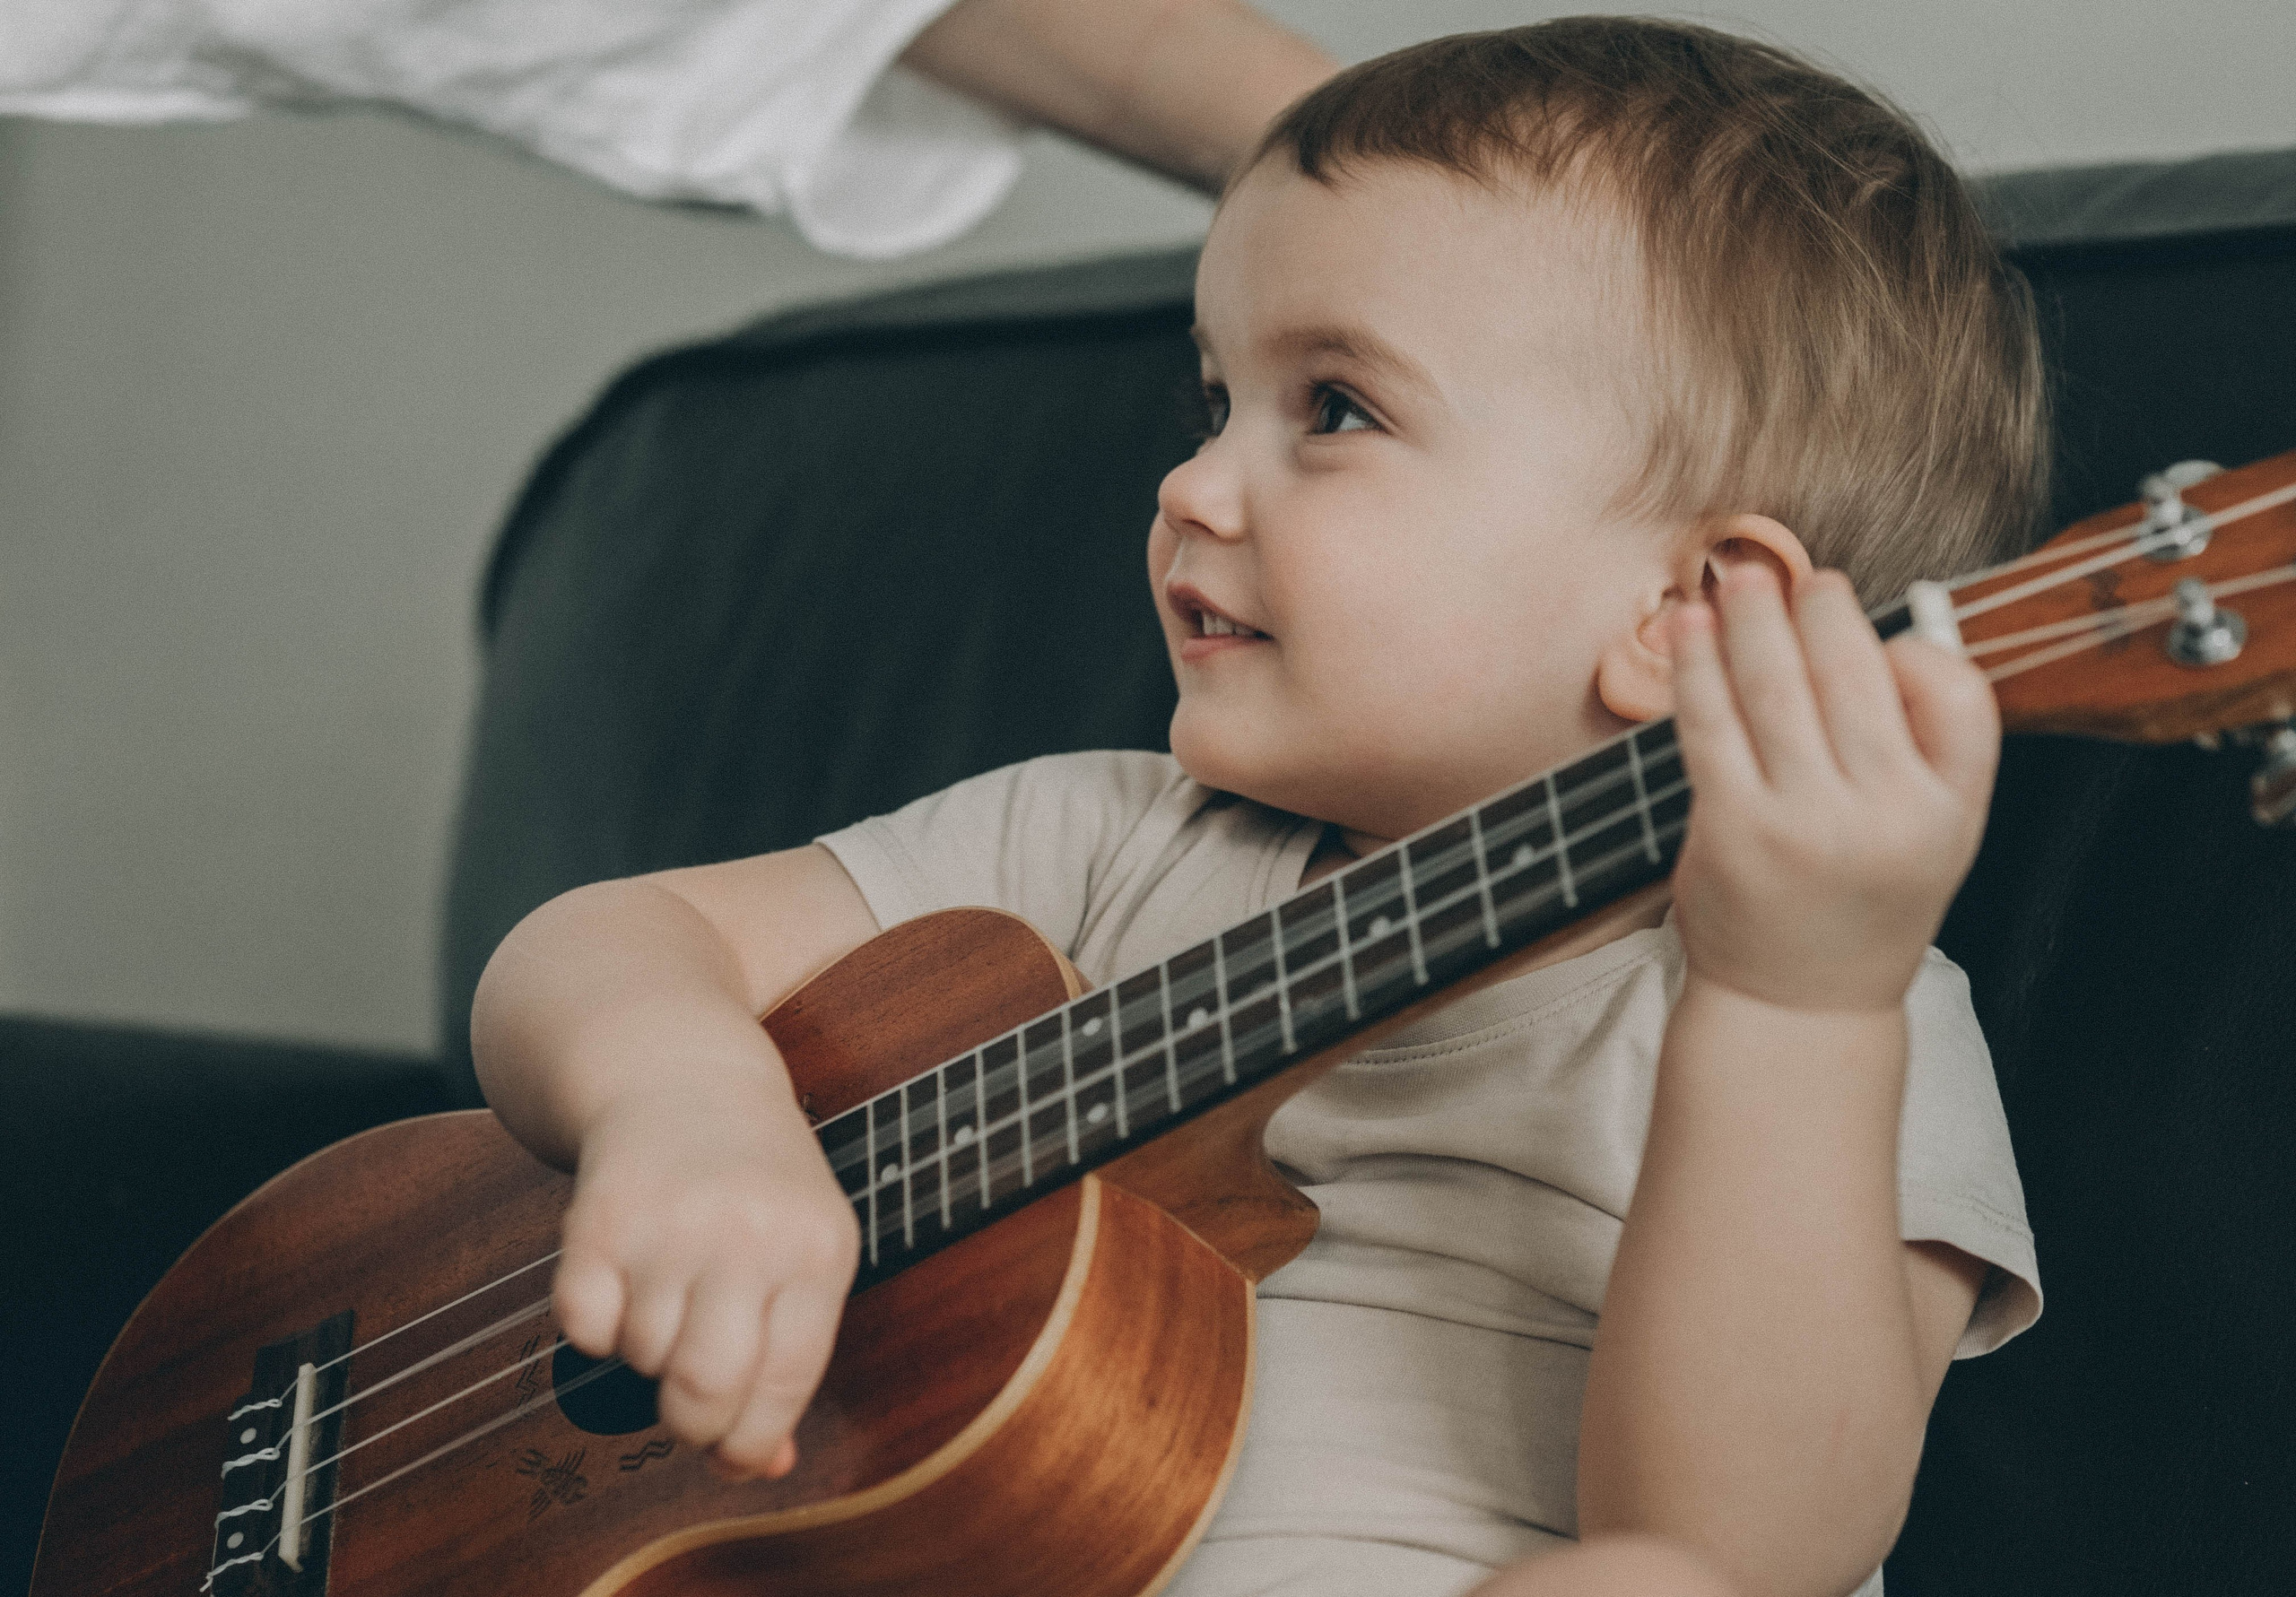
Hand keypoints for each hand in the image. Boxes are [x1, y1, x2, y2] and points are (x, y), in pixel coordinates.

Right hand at [551, 1066, 858, 1478]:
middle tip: (692, 1403)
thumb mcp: (806, 1255)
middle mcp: (748, 1232)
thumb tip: (765, 1469)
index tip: (739, 1453)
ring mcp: (670, 1221)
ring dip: (647, 1353)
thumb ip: (791, 1359)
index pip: (786, 1383)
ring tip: (670, 1293)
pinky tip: (623, 1277)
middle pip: (706, 1387)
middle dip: (693, 1423)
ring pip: (642, 1358)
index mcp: (817, 1249)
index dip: (754, 1442)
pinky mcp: (598, 1215)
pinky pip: (582, 1327)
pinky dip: (595, 1326)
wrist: (686, 1078)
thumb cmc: (758, 1187)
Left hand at [1665, 564, 1997, 1014]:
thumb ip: (1930, 743)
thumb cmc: (1862, 900)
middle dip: (1821, 609)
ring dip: (1752, 617)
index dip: (1918, 651)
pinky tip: (1688, 626)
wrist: (1797, 1003)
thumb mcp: (1935, 834)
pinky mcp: (1729, 827)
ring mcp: (1802, 822)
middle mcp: (1882, 815)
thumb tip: (1897, 631)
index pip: (1960, 696)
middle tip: (1799, 575)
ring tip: (1738, 576)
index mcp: (1948, 812)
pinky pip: (1710, 722)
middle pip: (1853, 674)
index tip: (1879, 634)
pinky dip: (1696, 665)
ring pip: (1775, 686)